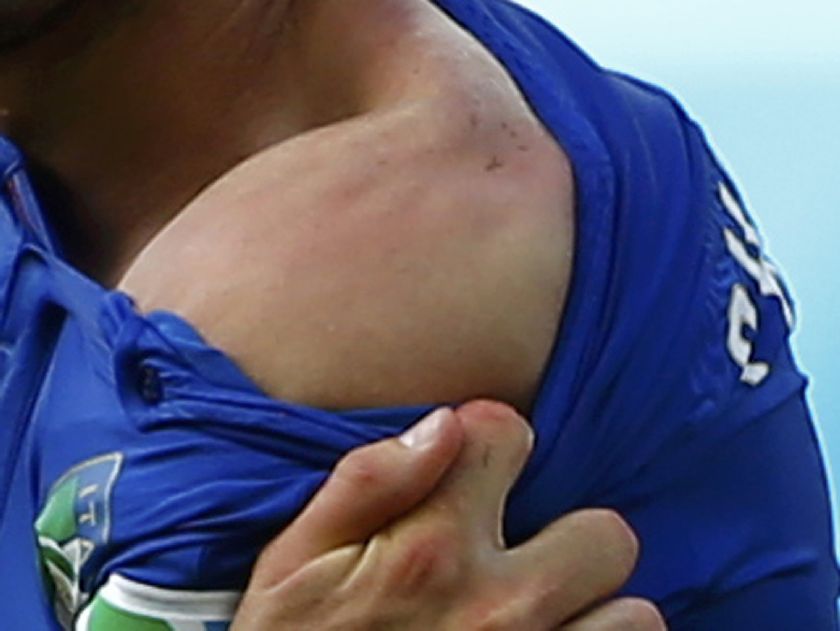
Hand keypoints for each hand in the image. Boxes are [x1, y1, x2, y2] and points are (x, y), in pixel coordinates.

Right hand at [231, 401, 664, 629]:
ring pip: (634, 616)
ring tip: (543, 623)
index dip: (492, 441)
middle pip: (604, 534)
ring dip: (594, 614)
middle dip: (569, 539)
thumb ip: (367, 483)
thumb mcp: (294, 565)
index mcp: (433, 551)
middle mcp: (503, 607)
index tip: (476, 470)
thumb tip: (445, 423)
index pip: (508, 434)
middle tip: (522, 564)